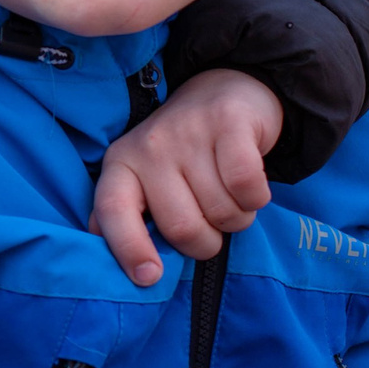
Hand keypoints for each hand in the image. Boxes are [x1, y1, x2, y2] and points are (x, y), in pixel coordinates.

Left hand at [92, 70, 281, 286]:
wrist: (224, 91)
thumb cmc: (182, 152)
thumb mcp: (145, 178)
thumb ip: (131, 217)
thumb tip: (126, 267)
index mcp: (121, 165)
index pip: (112, 211)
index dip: (128, 249)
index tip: (150, 276)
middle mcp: (149, 147)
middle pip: (180, 227)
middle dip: (205, 242)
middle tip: (211, 223)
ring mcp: (188, 133)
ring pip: (221, 212)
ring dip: (236, 219)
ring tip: (229, 196)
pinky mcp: (228, 123)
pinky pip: (247, 187)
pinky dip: (256, 198)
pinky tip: (249, 186)